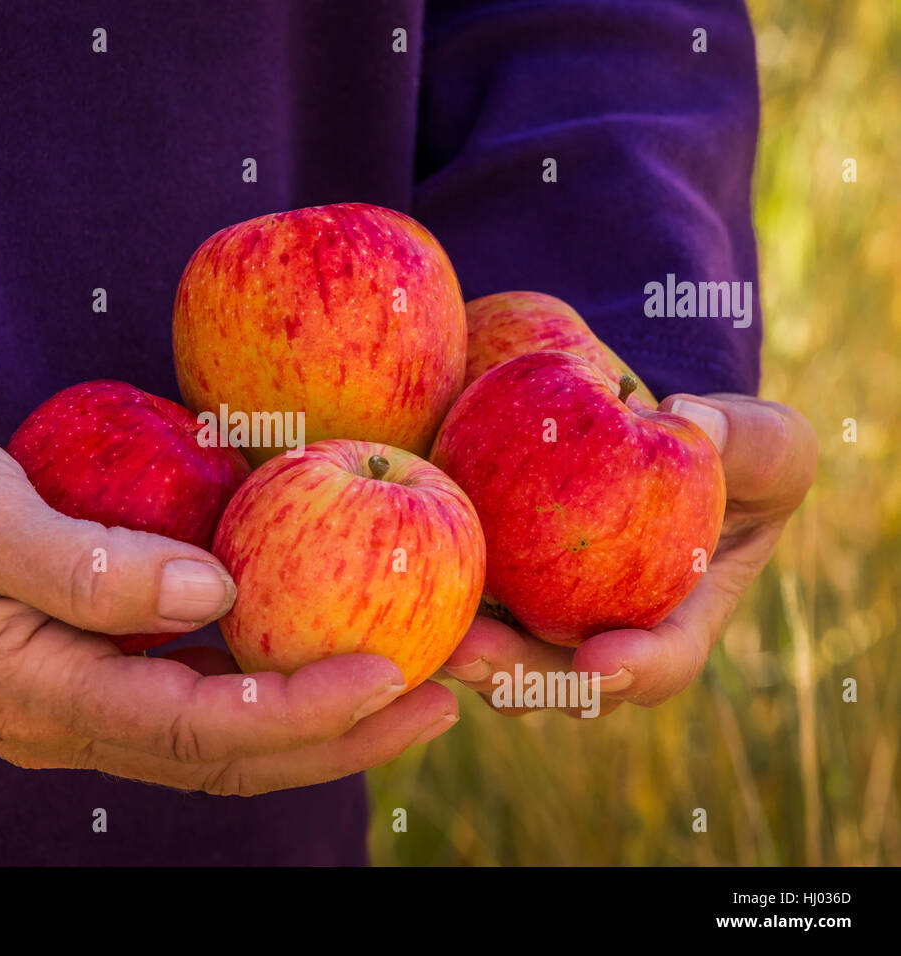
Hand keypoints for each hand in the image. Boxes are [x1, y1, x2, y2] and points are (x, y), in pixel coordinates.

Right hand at [0, 396, 457, 791]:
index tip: (390, 673)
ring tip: (408, 684)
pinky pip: (184, 692)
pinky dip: (259, 682)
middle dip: (336, 737)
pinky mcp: (74, 660)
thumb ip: (86, 564)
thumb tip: (215, 595)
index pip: (194, 726)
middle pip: (222, 754)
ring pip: (212, 733)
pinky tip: (310, 647)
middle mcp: (61, 714)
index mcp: (35, 692)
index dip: (299, 711)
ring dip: (312, 718)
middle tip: (440, 700)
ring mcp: (68, 695)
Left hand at [441, 393, 817, 715]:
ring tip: (433, 634)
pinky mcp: (488, 579)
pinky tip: (405, 569)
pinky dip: (433, 596)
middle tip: (475, 652)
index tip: (602, 660)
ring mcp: (537, 614)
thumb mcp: (765, 440)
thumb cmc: (725, 450)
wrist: (643, 435)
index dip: (635, 671)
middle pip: (554, 679)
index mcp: (673, 622)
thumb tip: (691, 419)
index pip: (661, 663)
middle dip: (515, 677)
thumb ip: (749, 439)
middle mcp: (598, 635)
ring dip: (463, 655)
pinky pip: (458, 597)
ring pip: (496, 657)